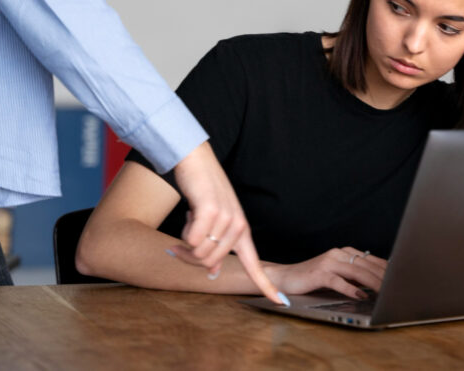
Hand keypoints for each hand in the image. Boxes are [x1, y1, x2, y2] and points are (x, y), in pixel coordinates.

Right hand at [171, 142, 284, 303]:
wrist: (197, 162)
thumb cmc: (203, 194)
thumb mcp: (213, 222)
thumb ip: (215, 246)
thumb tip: (211, 272)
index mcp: (241, 232)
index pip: (255, 264)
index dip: (266, 285)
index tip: (280, 302)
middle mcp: (238, 227)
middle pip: (208, 263)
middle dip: (189, 256)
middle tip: (183, 238)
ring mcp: (227, 219)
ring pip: (199, 253)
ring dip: (185, 240)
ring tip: (192, 219)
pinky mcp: (212, 212)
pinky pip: (192, 239)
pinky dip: (185, 230)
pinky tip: (190, 212)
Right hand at [267, 247, 387, 299]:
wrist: (285, 277)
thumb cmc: (313, 278)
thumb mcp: (337, 275)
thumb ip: (354, 276)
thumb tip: (377, 283)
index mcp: (344, 253)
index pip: (371, 260)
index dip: (386, 269)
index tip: (400, 277)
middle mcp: (338, 254)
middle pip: (366, 265)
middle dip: (383, 276)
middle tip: (397, 286)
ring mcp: (328, 262)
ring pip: (356, 271)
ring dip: (372, 282)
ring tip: (384, 291)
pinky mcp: (319, 273)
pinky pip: (338, 280)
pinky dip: (350, 288)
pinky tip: (360, 294)